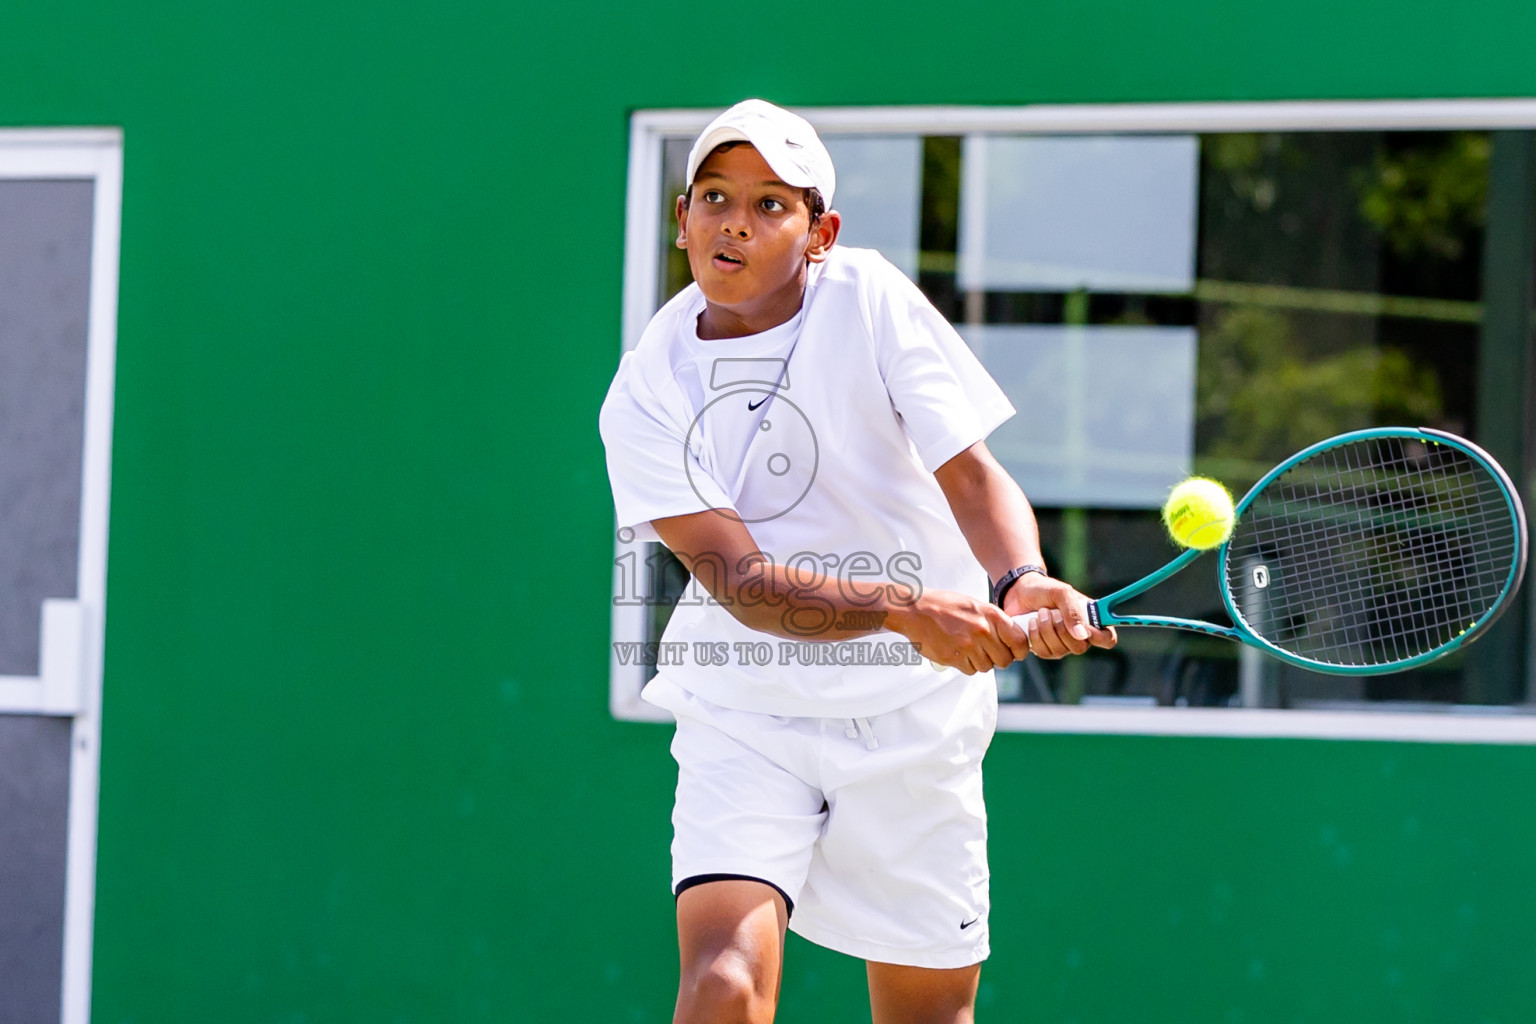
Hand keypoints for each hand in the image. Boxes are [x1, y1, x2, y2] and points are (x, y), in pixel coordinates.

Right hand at [888, 589, 1029, 674]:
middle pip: (1004, 660)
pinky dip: (966, 665)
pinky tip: (957, 652)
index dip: (1019, 651)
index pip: (1019, 642)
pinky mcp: (954, 657)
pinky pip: (970, 670)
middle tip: (988, 653)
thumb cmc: (946, 606)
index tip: (1015, 653)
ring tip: (968, 649)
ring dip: (980, 662)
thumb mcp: (975, 606)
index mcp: (991, 615)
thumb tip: (1012, 640)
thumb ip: (994, 622)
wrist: (916, 610)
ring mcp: (968, 645)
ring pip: (987, 667)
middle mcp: (982, 630)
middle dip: (998, 659)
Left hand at [1002, 575, 1116, 658]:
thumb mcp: (1061, 593)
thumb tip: (1082, 635)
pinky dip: (1036, 636)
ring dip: (1046, 629)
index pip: (1108, 639)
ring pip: (1060, 651)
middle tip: (1051, 612)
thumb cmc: (1045, 590)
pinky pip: (1044, 652)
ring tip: (1040, 613)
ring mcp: (1062, 646)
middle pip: (1080, 648)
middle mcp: (1079, 636)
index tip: (1086, 628)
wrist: (1019, 593)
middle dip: (1062, 629)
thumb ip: (1073, 611)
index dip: (1100, 637)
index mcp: (1090, 620)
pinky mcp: (1045, 650)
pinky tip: (1032, 623)